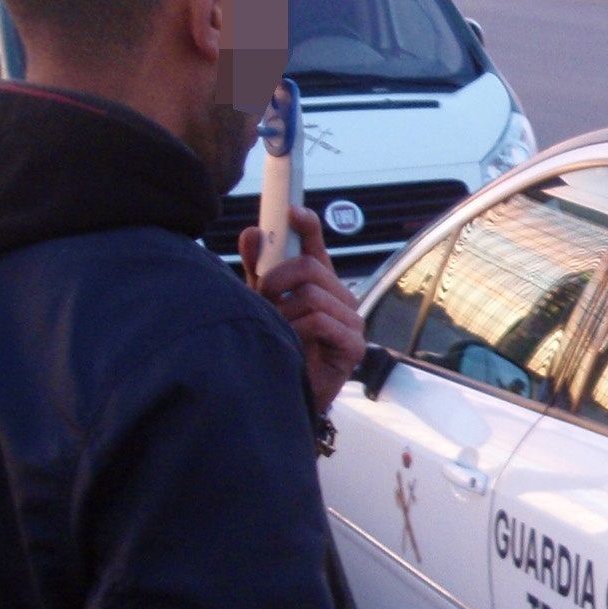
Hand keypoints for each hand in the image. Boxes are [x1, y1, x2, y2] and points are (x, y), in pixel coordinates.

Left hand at [240, 206, 364, 412]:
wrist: (286, 397)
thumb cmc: (277, 349)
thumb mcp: (260, 304)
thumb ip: (257, 270)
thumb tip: (254, 233)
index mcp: (318, 285)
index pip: (316, 247)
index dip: (306, 226)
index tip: (291, 211)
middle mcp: (339, 299)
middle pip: (312, 267)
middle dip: (279, 279)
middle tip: (263, 298)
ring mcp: (350, 322)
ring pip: (314, 294)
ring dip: (285, 312)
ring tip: (278, 331)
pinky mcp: (353, 346)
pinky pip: (322, 322)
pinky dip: (300, 331)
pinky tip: (293, 344)